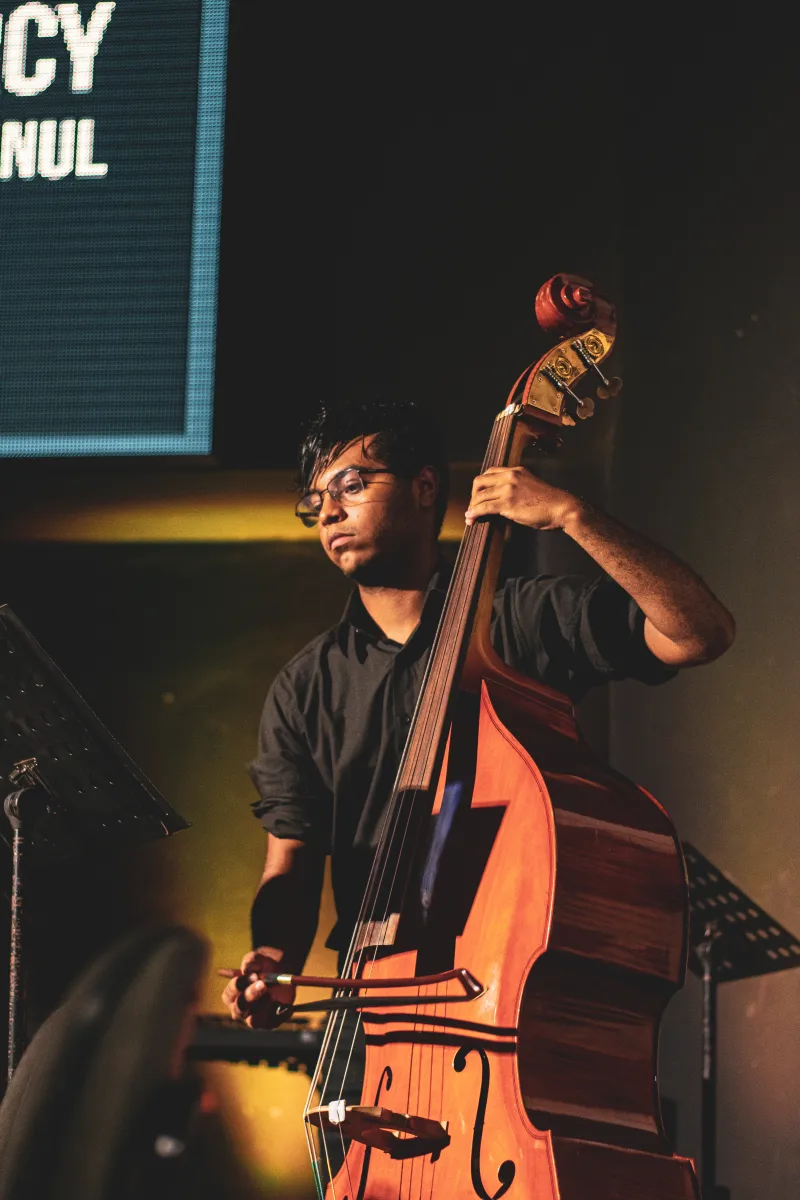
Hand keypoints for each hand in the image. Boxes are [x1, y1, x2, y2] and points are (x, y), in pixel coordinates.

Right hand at [221, 947, 295, 1028]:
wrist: (283, 968)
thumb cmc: (264, 964)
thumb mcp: (258, 957)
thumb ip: (251, 961)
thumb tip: (247, 969)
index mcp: (233, 993)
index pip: (229, 994)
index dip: (239, 986)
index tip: (254, 975)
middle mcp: (240, 1008)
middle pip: (239, 1009)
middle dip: (250, 996)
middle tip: (263, 985)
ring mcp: (255, 1017)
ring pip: (254, 1021)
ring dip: (263, 1008)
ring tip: (272, 995)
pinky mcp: (270, 1022)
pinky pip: (273, 1022)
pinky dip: (280, 1014)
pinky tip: (286, 1004)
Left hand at [465, 467, 582, 530]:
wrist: (562, 508)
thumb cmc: (550, 502)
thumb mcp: (531, 487)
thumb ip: (517, 488)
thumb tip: (502, 500)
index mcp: (516, 471)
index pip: (490, 472)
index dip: (481, 485)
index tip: (480, 495)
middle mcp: (510, 476)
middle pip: (480, 482)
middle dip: (473, 495)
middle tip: (474, 506)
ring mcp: (508, 489)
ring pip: (480, 496)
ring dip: (472, 507)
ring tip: (470, 516)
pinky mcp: (508, 503)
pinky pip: (484, 507)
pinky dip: (475, 513)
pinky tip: (472, 518)